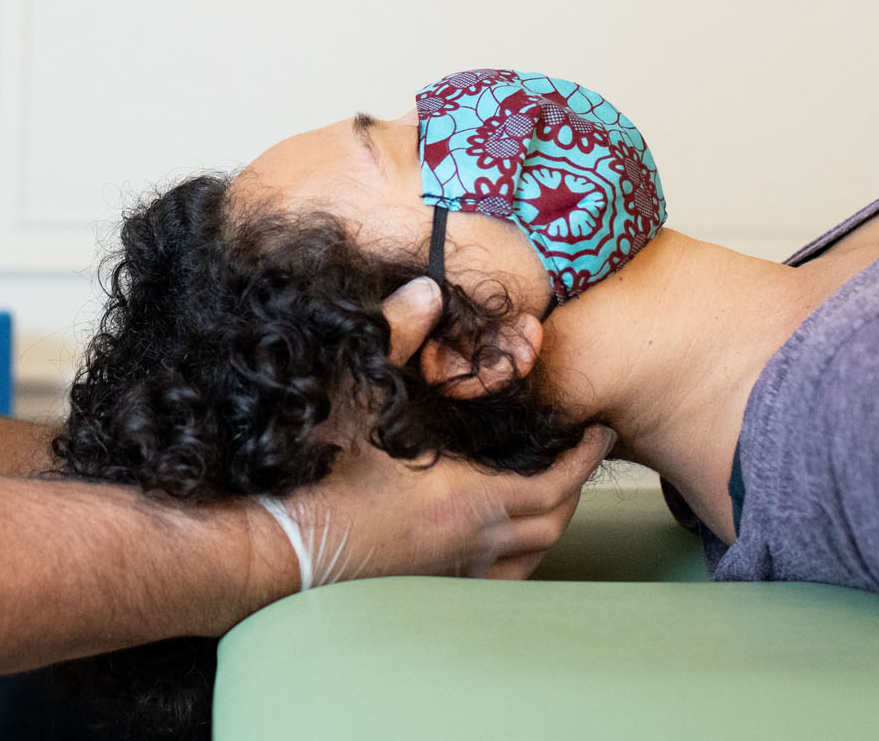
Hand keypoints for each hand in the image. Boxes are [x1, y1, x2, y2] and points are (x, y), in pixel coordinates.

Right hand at [246, 276, 615, 593]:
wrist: (279, 547)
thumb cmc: (317, 476)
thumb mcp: (357, 395)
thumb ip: (397, 337)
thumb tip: (428, 291)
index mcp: (467, 499)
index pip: (554, 486)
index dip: (582, 459)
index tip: (598, 432)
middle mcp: (470, 543)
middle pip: (552, 525)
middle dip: (575, 489)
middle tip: (580, 456)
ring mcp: (451, 571)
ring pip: (529, 560)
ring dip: (549, 528)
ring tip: (552, 495)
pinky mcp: (428, 586)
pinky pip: (496, 579)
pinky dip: (515, 558)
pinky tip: (502, 539)